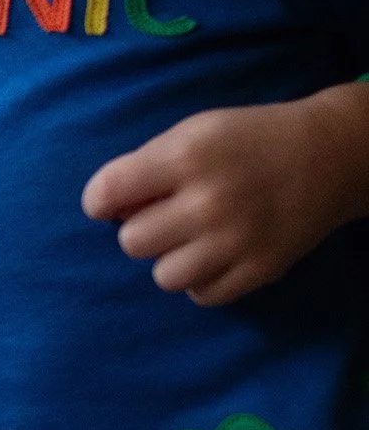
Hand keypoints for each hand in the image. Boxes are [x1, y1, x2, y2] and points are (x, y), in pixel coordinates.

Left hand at [84, 82, 368, 306]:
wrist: (329, 155)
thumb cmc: (246, 142)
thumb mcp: (192, 134)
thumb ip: (143, 167)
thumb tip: (104, 211)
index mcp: (186, 157)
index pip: (105, 194)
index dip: (101, 201)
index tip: (116, 201)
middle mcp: (209, 201)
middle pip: (131, 242)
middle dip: (143, 230)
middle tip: (170, 216)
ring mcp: (236, 240)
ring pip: (164, 277)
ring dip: (172, 259)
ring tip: (196, 238)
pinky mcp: (260, 269)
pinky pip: (201, 295)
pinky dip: (204, 279)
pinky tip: (218, 254)